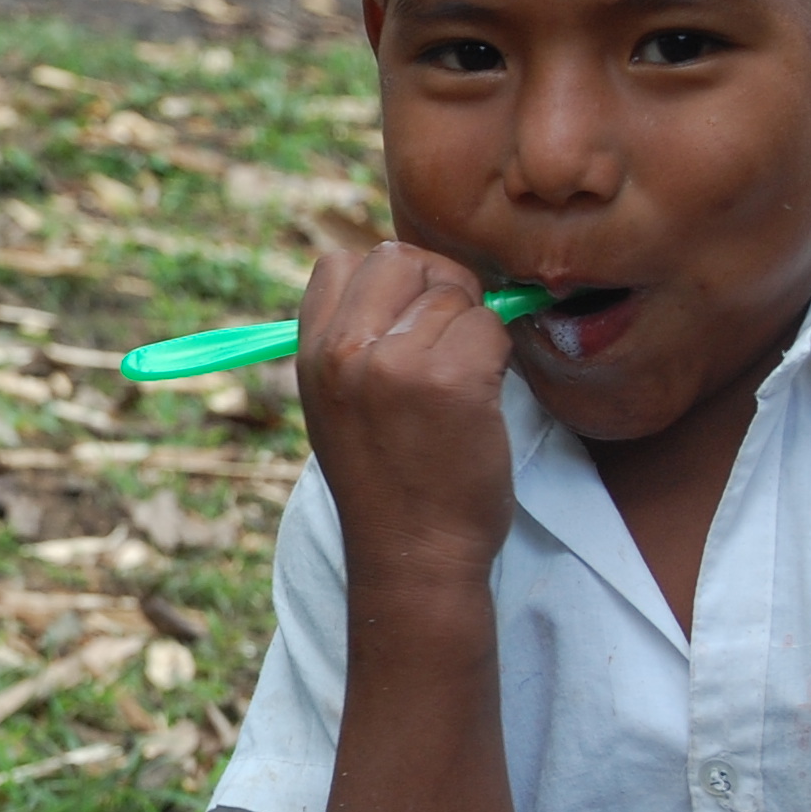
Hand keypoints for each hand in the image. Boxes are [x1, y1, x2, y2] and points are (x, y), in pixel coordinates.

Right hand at [295, 242, 514, 581]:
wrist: (414, 554)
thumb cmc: (386, 481)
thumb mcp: (335, 405)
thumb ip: (353, 342)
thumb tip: (411, 279)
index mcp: (311, 356)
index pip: (341, 262)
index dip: (386, 279)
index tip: (407, 316)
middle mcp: (345, 353)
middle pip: (400, 258)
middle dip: (437, 284)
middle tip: (450, 337)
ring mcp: (397, 365)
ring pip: (456, 294)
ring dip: (474, 329)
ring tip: (462, 384)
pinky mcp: (453, 381)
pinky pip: (491, 327)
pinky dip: (499, 355)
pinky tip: (482, 397)